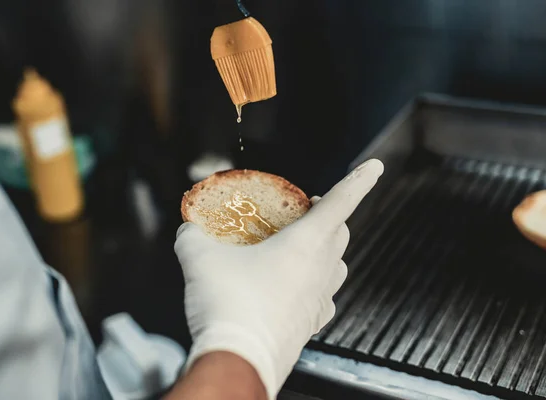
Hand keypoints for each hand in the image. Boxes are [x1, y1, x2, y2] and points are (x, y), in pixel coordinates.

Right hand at [174, 159, 383, 398]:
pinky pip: (323, 297)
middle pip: (340, 233)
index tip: (375, 167)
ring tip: (300, 249)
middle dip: (328, 215)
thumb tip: (188, 231)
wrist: (238, 361)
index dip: (359, 180)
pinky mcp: (311, 324)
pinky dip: (314, 285)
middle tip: (305, 211)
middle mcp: (321, 270)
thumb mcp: (199, 258)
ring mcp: (319, 299)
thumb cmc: (229, 306)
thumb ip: (192, 237)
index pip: (341, 201)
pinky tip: (294, 289)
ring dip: (325, 250)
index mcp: (305, 243)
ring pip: (337, 266)